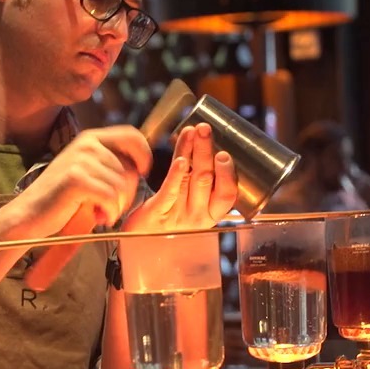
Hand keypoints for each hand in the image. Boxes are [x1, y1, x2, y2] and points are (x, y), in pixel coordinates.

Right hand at [5, 126, 149, 237]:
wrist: (30, 214)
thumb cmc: (62, 197)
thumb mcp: (87, 171)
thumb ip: (110, 163)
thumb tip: (141, 166)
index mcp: (90, 138)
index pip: (132, 135)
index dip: (144, 155)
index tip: (142, 173)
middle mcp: (87, 144)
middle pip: (130, 169)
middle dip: (127, 194)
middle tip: (111, 206)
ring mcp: (80, 160)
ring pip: (122, 186)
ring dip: (117, 206)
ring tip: (100, 212)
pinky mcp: (76, 179)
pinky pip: (111, 197)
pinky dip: (110, 212)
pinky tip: (98, 217)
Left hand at [123, 123, 237, 232]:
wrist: (141, 239)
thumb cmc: (169, 216)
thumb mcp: (191, 200)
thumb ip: (201, 178)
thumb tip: (207, 142)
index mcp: (211, 212)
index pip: (227, 194)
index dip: (228, 174)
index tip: (224, 153)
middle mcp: (198, 215)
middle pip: (207, 180)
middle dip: (206, 151)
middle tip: (205, 129)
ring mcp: (179, 216)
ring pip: (190, 180)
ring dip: (193, 152)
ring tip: (194, 132)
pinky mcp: (158, 213)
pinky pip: (170, 192)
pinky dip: (176, 174)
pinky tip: (181, 159)